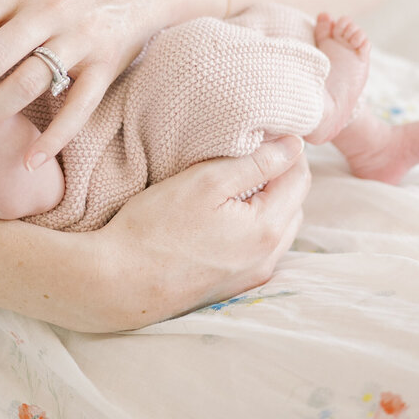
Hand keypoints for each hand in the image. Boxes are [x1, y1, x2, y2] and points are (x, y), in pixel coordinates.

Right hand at [89, 137, 310, 328]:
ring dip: (267, 202)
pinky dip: (253, 226)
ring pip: (277, 228)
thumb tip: (295, 145)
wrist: (119, 282)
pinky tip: (224, 215)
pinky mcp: (232, 287)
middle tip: (249, 152)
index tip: (265, 131)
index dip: (287, 149)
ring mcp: (251, 277)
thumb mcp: (206, 181)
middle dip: (280, 175)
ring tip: (234, 182)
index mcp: (267, 229)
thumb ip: (257, 162)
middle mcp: (267, 259)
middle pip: (293, 204)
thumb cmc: (156, 227)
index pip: (299, 178)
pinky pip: (259, 249)